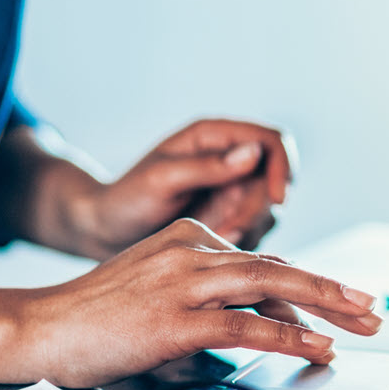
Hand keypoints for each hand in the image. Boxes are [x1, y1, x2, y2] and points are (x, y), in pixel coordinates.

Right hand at [19, 218, 380, 387]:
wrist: (37, 327)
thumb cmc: (96, 317)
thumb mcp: (159, 291)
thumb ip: (210, 296)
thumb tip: (265, 320)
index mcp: (187, 237)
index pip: (261, 261)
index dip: (306, 289)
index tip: (340, 306)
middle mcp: (189, 249)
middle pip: (278, 266)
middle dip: (333, 289)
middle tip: (372, 307)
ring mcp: (182, 282)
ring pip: (271, 286)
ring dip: (324, 305)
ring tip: (360, 322)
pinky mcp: (174, 319)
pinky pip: (244, 326)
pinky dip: (286, 337)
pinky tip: (314, 346)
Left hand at [86, 119, 295, 254]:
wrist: (106, 232)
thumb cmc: (125, 198)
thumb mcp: (162, 179)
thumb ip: (207, 166)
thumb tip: (253, 154)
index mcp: (214, 137)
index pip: (272, 142)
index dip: (282, 167)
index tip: (276, 198)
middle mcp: (229, 161)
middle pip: (274, 181)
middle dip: (257, 210)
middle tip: (228, 232)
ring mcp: (231, 192)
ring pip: (268, 211)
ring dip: (248, 230)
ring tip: (211, 241)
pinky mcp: (229, 220)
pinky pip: (254, 233)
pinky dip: (240, 245)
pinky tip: (211, 252)